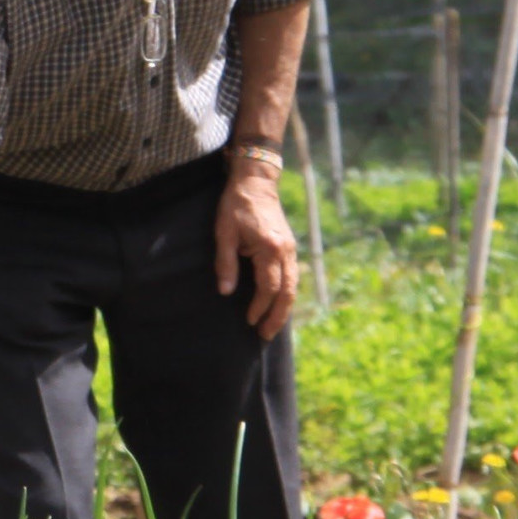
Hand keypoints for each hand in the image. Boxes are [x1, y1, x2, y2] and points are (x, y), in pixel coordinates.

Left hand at [216, 158, 298, 336]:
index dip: (260, 307)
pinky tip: (278, 305)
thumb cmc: (236, 205)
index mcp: (269, 248)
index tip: (249, 321)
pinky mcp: (290, 248)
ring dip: (284, 308)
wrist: (256, 182)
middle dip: (278, 316)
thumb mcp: (224, 232)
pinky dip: (287, 294)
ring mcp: (291, 249)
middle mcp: (286, 251)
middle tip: (266, 335)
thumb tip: (225, 292)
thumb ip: (225, 263)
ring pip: (294, 286)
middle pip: (288, 292)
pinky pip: (292, 277)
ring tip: (272, 327)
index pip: (269, 287)